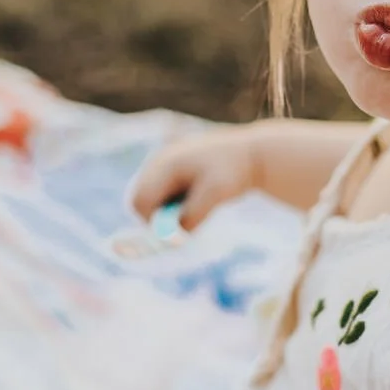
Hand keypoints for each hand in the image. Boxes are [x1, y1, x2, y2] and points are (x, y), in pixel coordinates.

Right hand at [126, 123, 266, 232]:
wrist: (250, 154)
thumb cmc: (234, 171)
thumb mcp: (217, 193)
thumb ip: (193, 214)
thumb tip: (175, 235)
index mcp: (164, 163)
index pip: (140, 201)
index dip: (153, 222)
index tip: (178, 232)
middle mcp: (157, 162)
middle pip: (139, 201)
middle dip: (158, 218)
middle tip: (188, 220)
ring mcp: (162, 166)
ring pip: (150, 201)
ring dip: (167, 212)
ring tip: (198, 205)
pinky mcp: (170, 173)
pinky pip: (161, 198)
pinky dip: (174, 206)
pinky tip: (198, 199)